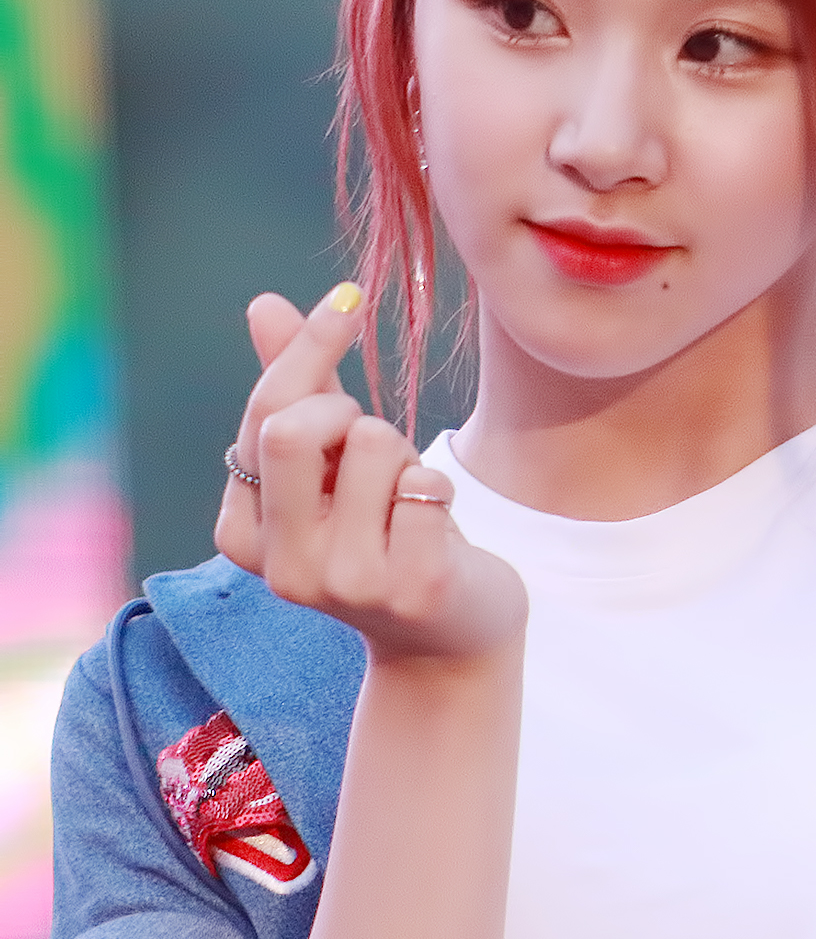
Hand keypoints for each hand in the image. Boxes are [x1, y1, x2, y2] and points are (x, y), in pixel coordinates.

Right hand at [214, 285, 526, 667]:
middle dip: (345, 407)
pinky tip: (436, 529)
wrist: (448, 640)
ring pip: (372, 443)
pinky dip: (440, 487)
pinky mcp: (413, 588)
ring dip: (403, 453)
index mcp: (244, 532)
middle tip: (371, 436)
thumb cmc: (383, 531)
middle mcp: (283, 567)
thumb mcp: (330, 464)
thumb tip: (262, 303)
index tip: (347, 298)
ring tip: (405, 498)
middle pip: (292, 427)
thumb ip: (298, 387)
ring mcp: (346, 583)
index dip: (309, 346)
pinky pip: (427, 484)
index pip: (265, 412)